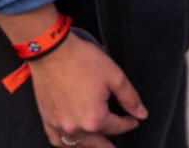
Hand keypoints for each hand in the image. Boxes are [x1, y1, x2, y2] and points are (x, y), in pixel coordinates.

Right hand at [27, 33, 144, 146]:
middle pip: (99, 144)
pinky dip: (68, 143)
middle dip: (111, 143)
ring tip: (100, 144)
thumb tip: (140, 112)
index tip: (133, 120)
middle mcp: (76, 127)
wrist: (52, 51)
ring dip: (92, 145)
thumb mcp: (114, 76)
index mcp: (94, 118)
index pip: (117, 128)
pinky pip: (57, 140)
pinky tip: (74, 141)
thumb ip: (130, 98)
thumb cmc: (80, 60)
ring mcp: (59, 125)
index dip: (129, 124)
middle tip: (118, 144)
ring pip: (79, 145)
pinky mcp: (47, 119)